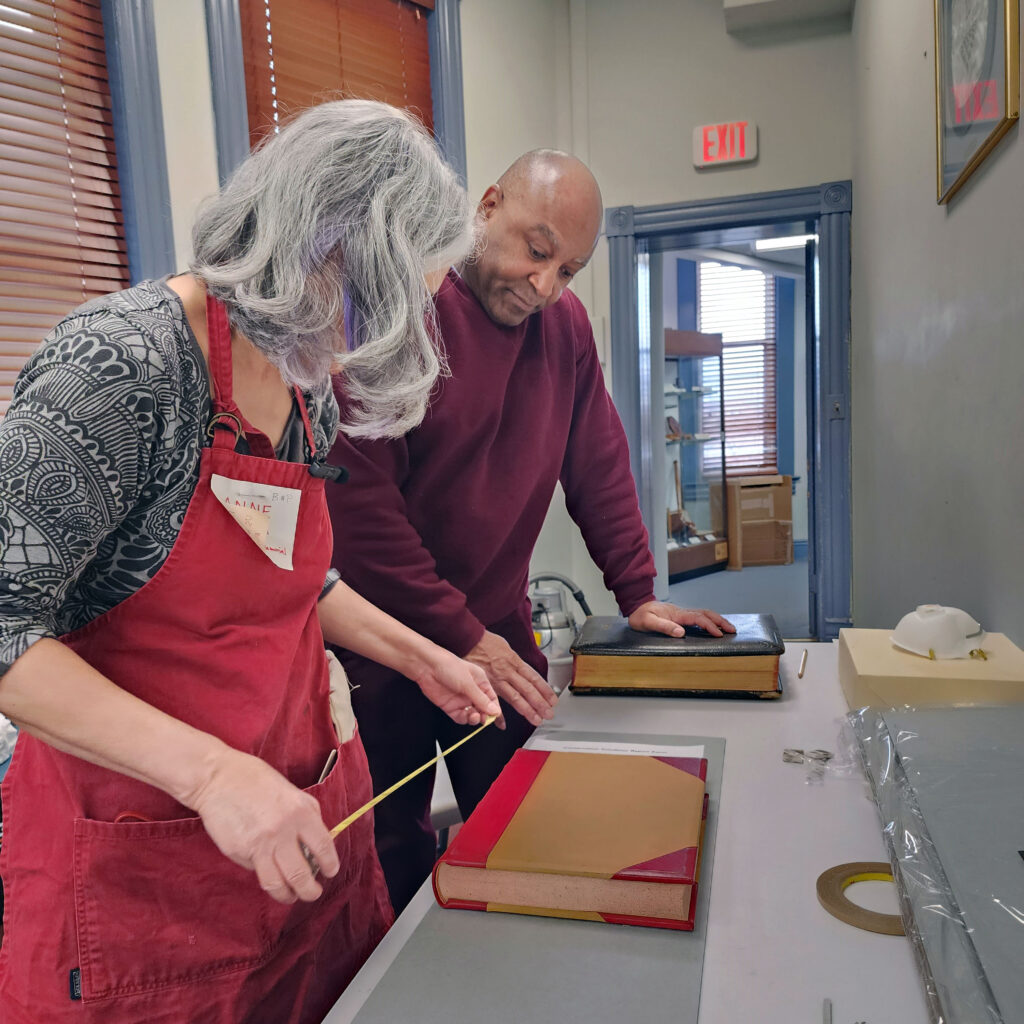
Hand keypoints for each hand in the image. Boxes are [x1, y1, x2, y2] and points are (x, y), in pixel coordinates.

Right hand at [186, 745, 339, 903]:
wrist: (219, 778)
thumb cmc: (256, 781)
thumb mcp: (292, 792)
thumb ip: (307, 816)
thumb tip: (318, 843)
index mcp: (300, 812)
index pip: (323, 847)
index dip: (329, 865)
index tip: (330, 872)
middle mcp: (282, 831)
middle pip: (301, 874)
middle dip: (310, 891)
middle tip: (313, 893)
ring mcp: (259, 844)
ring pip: (277, 884)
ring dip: (287, 895)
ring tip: (291, 895)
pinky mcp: (239, 852)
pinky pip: (256, 871)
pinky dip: (265, 874)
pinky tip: (267, 869)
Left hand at [411, 648, 503, 727]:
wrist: (426, 666)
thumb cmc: (449, 667)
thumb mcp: (468, 683)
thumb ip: (481, 699)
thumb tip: (495, 711)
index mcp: (480, 682)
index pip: (491, 698)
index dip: (494, 708)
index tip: (494, 716)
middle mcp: (471, 691)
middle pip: (483, 708)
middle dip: (484, 715)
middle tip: (483, 718)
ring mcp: (460, 699)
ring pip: (472, 714)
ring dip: (475, 718)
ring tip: (474, 716)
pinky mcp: (450, 706)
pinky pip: (460, 717)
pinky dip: (464, 719)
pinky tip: (465, 716)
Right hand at [464, 631, 556, 726]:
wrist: (469, 641)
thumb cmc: (486, 642)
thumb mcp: (505, 647)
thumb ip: (514, 661)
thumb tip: (521, 669)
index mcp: (514, 661)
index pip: (534, 677)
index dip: (545, 689)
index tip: (552, 699)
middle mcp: (508, 672)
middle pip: (528, 689)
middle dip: (540, 703)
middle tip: (549, 713)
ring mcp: (497, 680)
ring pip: (515, 697)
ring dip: (527, 710)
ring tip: (536, 719)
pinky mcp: (487, 685)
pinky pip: (494, 701)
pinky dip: (498, 714)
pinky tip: (503, 724)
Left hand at [627, 602, 734, 638]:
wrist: (635, 606)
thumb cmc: (640, 615)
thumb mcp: (648, 622)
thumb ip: (664, 627)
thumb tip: (681, 633)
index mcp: (676, 614)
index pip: (697, 618)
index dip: (709, 626)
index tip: (719, 634)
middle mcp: (681, 612)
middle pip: (705, 614)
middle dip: (720, 621)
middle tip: (732, 630)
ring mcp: (681, 613)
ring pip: (703, 614)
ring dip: (717, 620)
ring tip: (728, 628)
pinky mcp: (680, 616)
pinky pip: (698, 617)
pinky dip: (709, 620)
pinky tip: (713, 626)